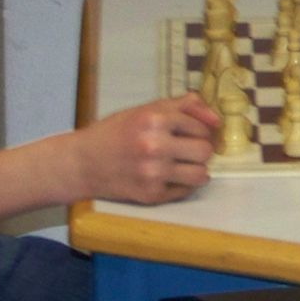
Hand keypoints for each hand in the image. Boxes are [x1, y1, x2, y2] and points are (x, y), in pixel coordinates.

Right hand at [72, 93, 219, 205]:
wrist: (83, 163)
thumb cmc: (116, 133)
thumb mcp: (146, 109)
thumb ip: (184, 106)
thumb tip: (216, 120)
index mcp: (154, 119)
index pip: (202, 127)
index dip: (200, 130)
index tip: (190, 133)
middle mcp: (155, 146)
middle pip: (205, 151)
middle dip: (200, 149)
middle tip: (187, 149)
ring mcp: (153, 173)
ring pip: (201, 174)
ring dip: (196, 169)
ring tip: (183, 164)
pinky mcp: (151, 194)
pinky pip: (186, 190)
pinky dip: (182, 183)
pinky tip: (167, 175)